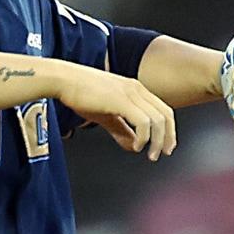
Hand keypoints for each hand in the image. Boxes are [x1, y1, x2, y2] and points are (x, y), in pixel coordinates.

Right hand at [57, 63, 176, 159]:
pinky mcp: (120, 100)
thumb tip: (133, 146)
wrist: (63, 79)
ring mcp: (130, 93)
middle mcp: (137, 89)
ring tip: (150, 154)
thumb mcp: (106, 114)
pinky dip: (144, 137)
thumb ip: (121, 130)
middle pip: (166, 115)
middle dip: (168, 137)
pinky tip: (136, 146)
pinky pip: (142, 121)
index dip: (170, 130)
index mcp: (136, 90)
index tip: (166, 146)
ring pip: (157, 120)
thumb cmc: (81, 93)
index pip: (164, 110)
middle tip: (163, 153)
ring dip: (157, 141)